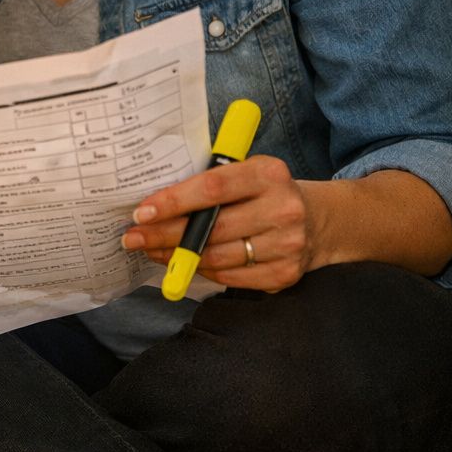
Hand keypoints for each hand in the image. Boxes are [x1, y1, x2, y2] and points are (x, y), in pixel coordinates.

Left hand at [121, 155, 316, 291]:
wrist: (319, 220)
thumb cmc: (264, 192)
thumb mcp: (245, 172)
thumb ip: (208, 182)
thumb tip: (152, 204)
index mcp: (268, 173)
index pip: (212, 187)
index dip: (173, 201)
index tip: (140, 212)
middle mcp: (283, 208)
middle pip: (211, 228)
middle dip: (164, 234)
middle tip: (132, 237)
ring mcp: (288, 244)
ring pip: (217, 257)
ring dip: (177, 256)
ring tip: (152, 250)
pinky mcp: (286, 274)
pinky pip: (230, 278)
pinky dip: (203, 272)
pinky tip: (185, 263)